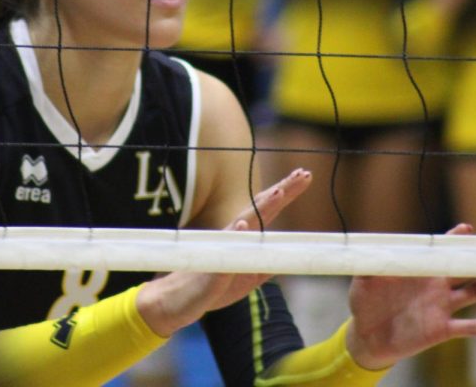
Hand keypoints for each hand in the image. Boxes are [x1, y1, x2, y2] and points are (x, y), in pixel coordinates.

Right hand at [137, 169, 311, 336]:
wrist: (170, 302)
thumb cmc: (206, 288)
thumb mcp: (242, 280)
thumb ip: (261, 268)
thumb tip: (283, 259)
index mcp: (241, 240)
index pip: (266, 212)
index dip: (285, 194)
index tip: (304, 176)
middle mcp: (231, 239)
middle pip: (259, 210)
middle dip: (281, 192)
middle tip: (302, 174)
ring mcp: (220, 251)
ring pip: (244, 224)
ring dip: (261, 208)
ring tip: (278, 193)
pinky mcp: (211, 270)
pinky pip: (224, 252)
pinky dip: (234, 236)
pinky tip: (243, 225)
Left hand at [345, 224, 475, 370]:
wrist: (368, 336)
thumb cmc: (366, 304)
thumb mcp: (363, 281)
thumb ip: (368, 265)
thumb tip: (368, 251)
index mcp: (419, 271)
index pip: (439, 251)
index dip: (453, 239)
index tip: (467, 229)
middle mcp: (435, 286)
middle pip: (464, 269)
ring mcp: (441, 307)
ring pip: (473, 293)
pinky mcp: (442, 329)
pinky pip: (469, 327)